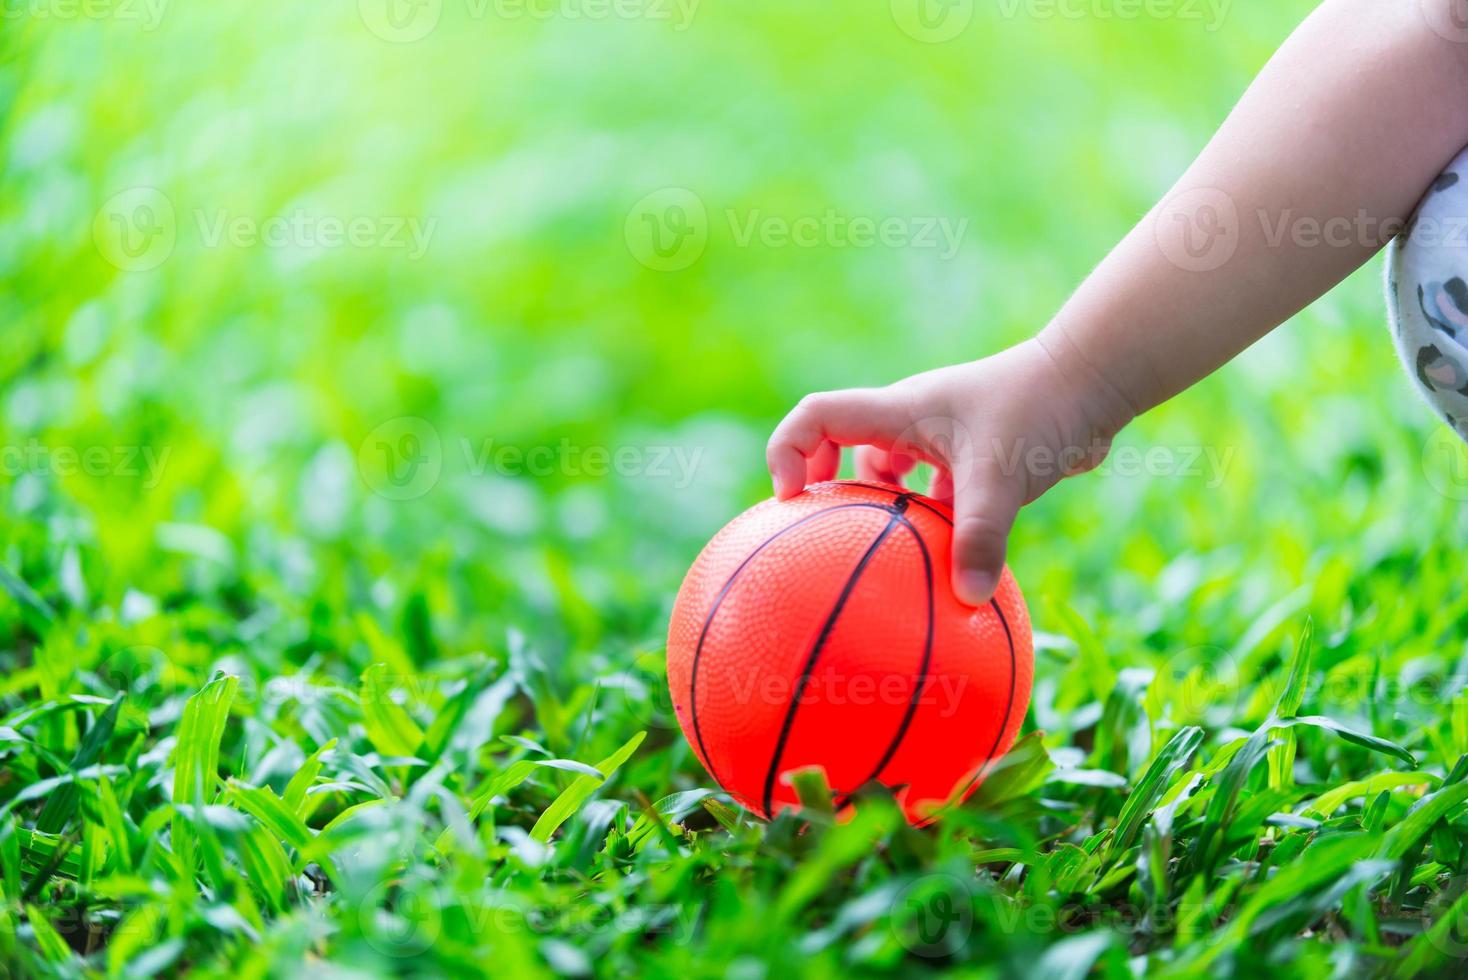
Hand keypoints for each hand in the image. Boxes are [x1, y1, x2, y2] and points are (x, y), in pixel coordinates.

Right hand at [765, 335, 1134, 604]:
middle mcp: (912, 420)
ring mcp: (942, 436)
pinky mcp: (973, 455)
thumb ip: (981, 537)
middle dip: (826, 488)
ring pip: (892, 474)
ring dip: (886, 510)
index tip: (790, 499)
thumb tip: (968, 599)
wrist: (1095, 378)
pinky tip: (948, 564)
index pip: (818, 415)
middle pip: (843, 447)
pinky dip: (931, 522)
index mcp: (899, 412)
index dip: (788, 451)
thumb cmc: (1040, 411)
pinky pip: (934, 491)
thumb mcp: (1003, 477)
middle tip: (821, 536)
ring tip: (885, 556)